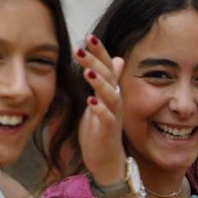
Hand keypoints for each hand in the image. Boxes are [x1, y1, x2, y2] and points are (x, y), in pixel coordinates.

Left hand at [74, 36, 127, 184]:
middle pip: (109, 77)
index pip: (107, 67)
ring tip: (87, 71)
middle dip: (96, 61)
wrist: (108, 161)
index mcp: (110, 93)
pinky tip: (91, 101)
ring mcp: (113, 116)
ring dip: (100, 83)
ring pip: (111, 96)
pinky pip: (107, 119)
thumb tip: (116, 59)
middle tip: (81, 47)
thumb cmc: (101, 131)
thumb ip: (107, 81)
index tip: (89, 37)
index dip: (100, 53)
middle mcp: (114, 102)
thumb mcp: (103, 102)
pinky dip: (100, 110)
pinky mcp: (108, 132)